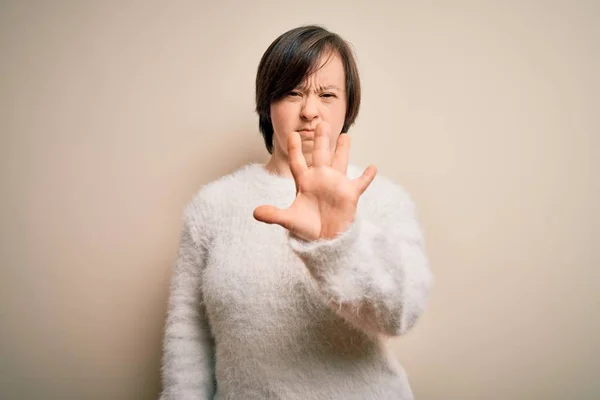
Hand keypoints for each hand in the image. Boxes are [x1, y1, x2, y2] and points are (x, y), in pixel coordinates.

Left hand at [253, 122, 376, 240]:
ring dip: (343, 149)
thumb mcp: (289, 220)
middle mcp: (320, 179)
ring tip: (345, 135)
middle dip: (321, 139)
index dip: (295, 149)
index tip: (292, 135)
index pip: (298, 162)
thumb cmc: (306, 229)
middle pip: (320, 154)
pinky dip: (367, 176)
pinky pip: (360, 183)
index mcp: (305, 182)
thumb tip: (255, 213)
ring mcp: (336, 184)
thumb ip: (273, 215)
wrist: (324, 240)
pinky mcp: (349, 194)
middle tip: (321, 123)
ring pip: (340, 161)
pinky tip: (373, 167)